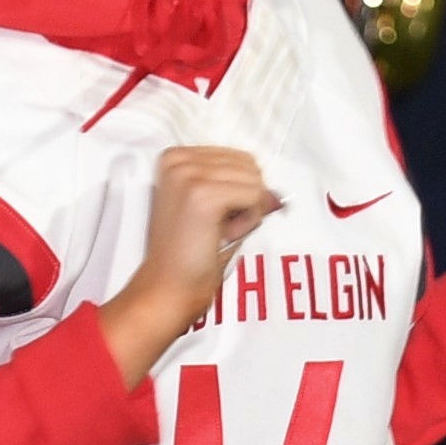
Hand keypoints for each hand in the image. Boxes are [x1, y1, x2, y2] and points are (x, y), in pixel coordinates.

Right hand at [99, 143, 278, 384]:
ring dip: (247, 212)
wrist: (168, 287)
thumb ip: (244, 192)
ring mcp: (188, 175)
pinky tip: (223, 236)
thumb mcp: (218, 213)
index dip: (239, 193)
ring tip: (217, 232)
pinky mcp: (202, 195)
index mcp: (176, 157)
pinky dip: (248, 222)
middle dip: (246, 200)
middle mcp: (178, 159)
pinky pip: (255, 197)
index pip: (240, 158)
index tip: (211, 218)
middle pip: (250, 165)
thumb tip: (278, 194)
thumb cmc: (190, 255)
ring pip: (254, 181)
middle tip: (216, 228)